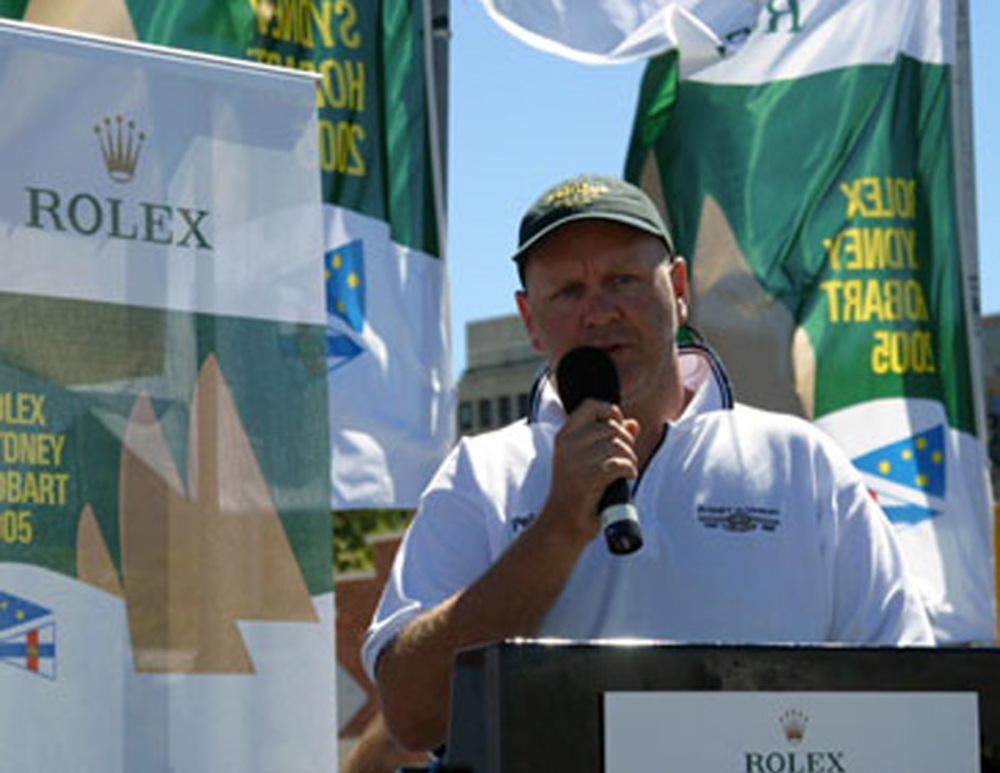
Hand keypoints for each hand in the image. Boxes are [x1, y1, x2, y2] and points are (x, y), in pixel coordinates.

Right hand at [540, 399, 638, 545]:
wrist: (561, 525)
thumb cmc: (576, 494)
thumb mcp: (587, 462)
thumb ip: (608, 439)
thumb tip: (632, 423)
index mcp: (564, 437)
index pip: (590, 406)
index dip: (610, 412)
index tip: (617, 427)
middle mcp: (567, 445)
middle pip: (611, 428)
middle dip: (627, 442)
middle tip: (626, 459)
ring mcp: (576, 462)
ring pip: (618, 446)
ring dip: (630, 458)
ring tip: (628, 470)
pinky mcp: (588, 478)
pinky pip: (620, 464)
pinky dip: (629, 470)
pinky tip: (628, 478)